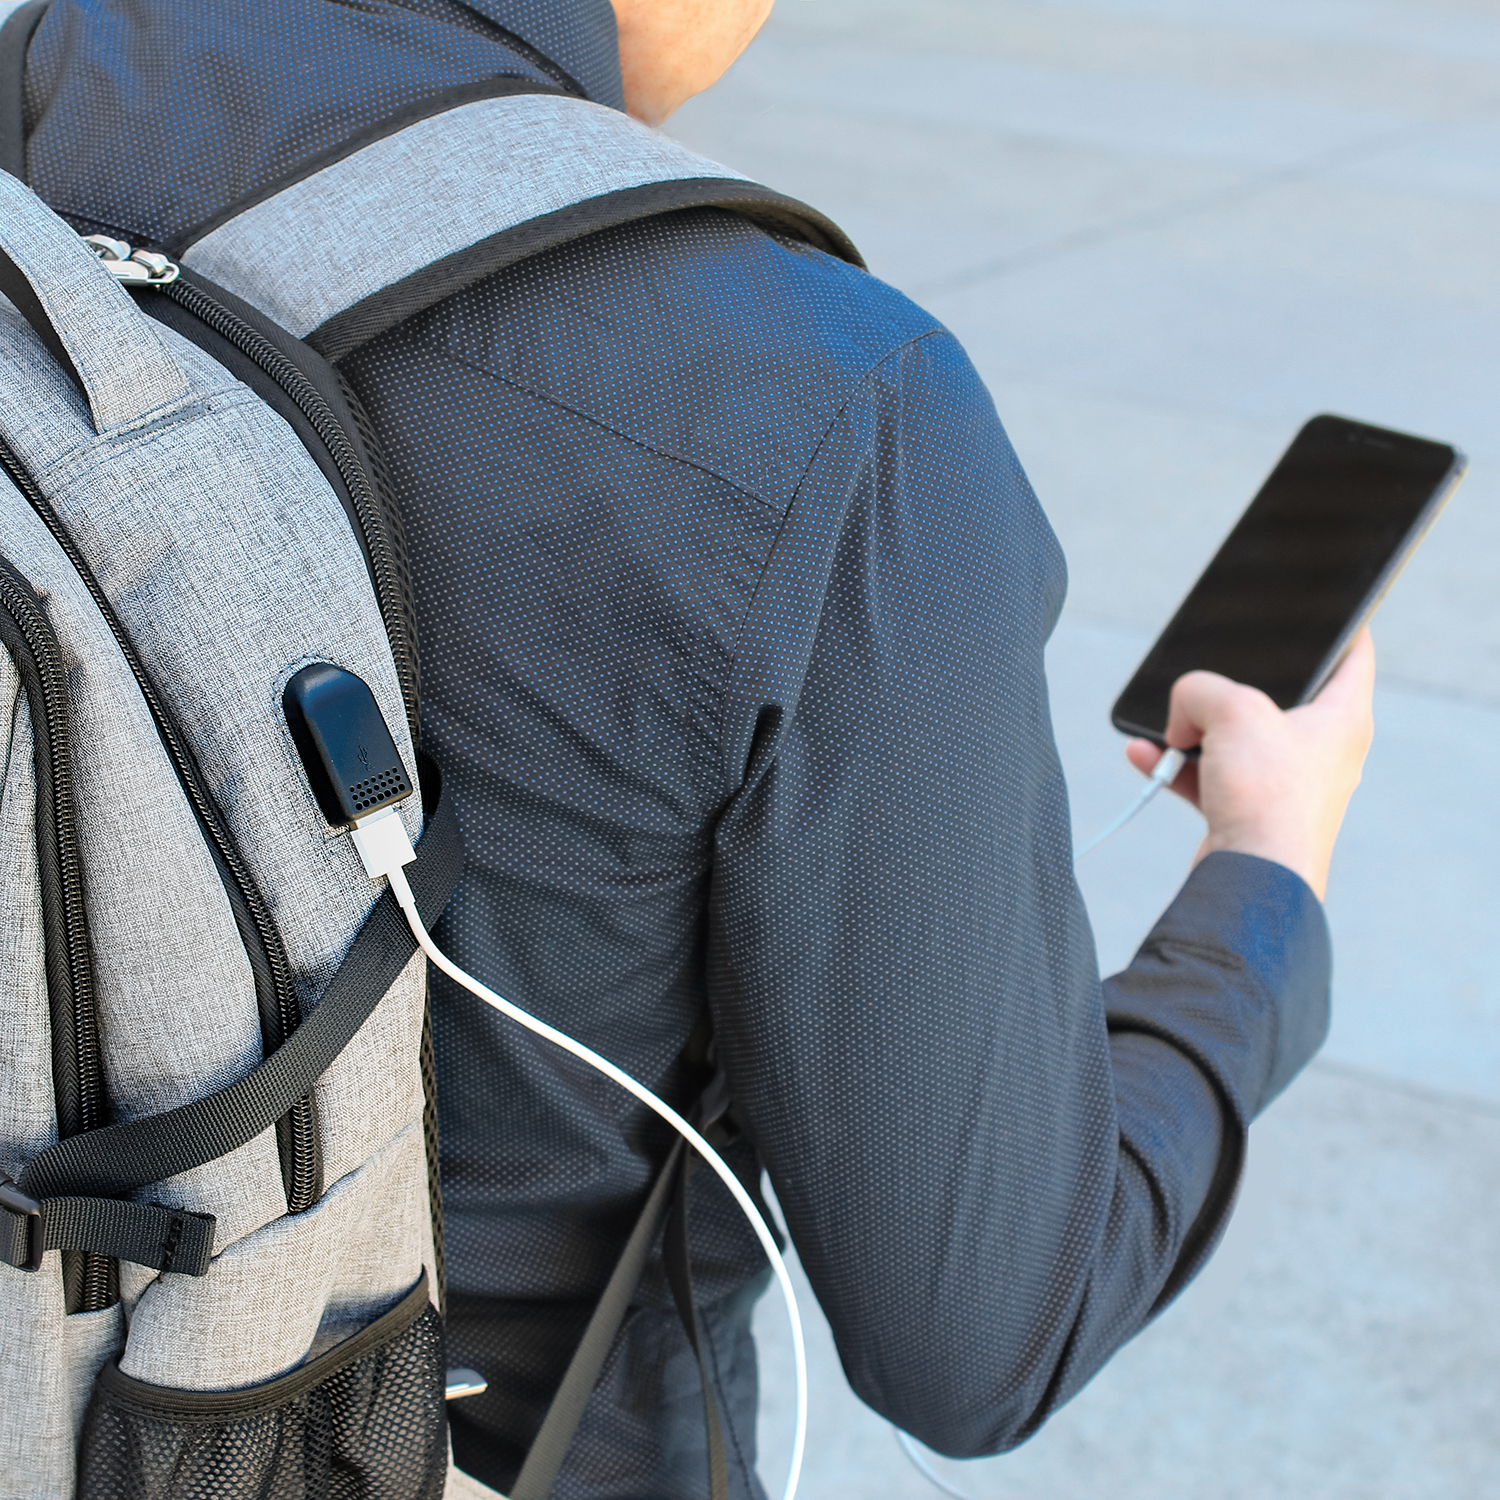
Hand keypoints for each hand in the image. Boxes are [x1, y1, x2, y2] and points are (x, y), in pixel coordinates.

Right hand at [1124, 631, 1375, 899]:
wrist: (1253, 876)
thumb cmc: (1268, 796)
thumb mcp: (1230, 710)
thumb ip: (1200, 689)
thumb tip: (1182, 715)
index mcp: (1342, 718)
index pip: (1353, 654)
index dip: (1338, 626)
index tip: (1318, 611)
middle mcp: (1321, 751)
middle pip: (1275, 696)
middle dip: (1230, 688)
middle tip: (1208, 680)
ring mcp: (1285, 783)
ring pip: (1235, 738)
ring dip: (1192, 730)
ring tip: (1166, 728)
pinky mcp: (1250, 811)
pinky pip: (1208, 775)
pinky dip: (1177, 765)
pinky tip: (1143, 755)